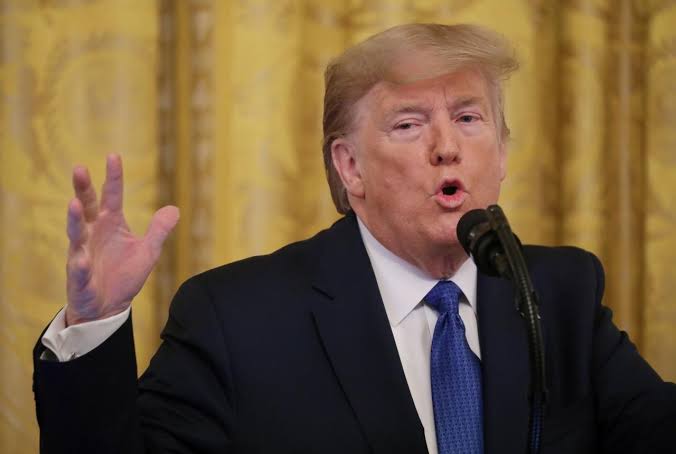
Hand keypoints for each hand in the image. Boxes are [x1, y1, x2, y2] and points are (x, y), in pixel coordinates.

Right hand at [65, 154, 178, 325]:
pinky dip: (80, 264)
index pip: (111, 196)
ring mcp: (82, 253)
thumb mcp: (147, 251)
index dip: (113, 177)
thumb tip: (175, 208)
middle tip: (79, 169)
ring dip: (75, 220)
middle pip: (86, 207)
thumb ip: (159, 230)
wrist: (108, 307)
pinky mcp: (79, 277)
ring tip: (74, 204)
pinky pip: (79, 269)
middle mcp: (93, 234)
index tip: (113, 156)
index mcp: (110, 224)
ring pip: (77, 234)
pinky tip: (82, 259)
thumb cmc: (123, 276)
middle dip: (82, 189)